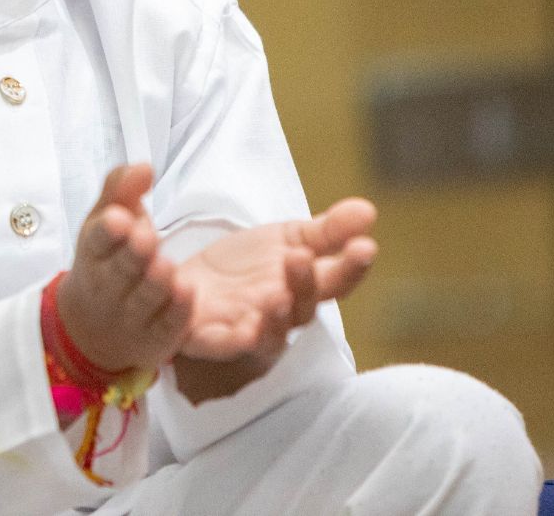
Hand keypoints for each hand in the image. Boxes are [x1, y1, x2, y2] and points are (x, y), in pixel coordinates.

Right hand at [58, 165, 201, 375]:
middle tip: (146, 238)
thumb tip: (144, 165)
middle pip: (120, 272)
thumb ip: (122, 189)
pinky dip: (177, 312)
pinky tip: (187, 294)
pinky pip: (167, 327)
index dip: (107, 232)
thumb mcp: (107, 220)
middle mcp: (107, 287)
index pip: (97, 241)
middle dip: (132, 256)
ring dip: (155, 285)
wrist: (94, 326)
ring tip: (166, 267)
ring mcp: (130, 317)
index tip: (119, 218)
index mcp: (93, 253)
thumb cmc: (109, 259)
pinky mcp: (155, 339)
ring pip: (144, 300)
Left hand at [177, 197, 377, 369]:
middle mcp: (278, 316)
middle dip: (304, 285)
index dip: (351, 268)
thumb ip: (326, 231)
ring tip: (276, 297)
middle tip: (300, 256)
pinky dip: (228, 336)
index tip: (366, 246)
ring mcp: (244, 332)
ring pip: (266, 337)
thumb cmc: (244, 267)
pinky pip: (219, 344)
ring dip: (272, 319)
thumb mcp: (286, 240)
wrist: (185, 281)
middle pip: (300, 310)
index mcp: (301, 288)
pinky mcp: (207, 339)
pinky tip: (227, 316)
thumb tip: (368, 210)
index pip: (335, 282)